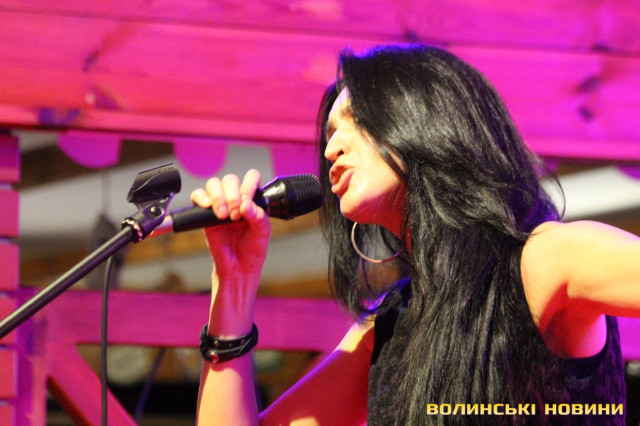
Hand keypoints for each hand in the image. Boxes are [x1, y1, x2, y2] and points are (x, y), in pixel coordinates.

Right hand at [190, 169, 270, 334]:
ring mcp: (220, 206)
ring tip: (225, 215)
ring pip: (214, 184)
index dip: (249, 183)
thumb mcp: (263, 234)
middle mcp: (236, 200)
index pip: (250, 178)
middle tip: (236, 213)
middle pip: (230, 179)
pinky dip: (202, 198)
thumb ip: (258, 217)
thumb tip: (247, 204)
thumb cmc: (252, 251)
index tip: (248, 200)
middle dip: (233, 193)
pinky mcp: (205, 215)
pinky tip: (209, 208)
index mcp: (252, 201)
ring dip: (219, 196)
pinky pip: (198, 197)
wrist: (238, 270)